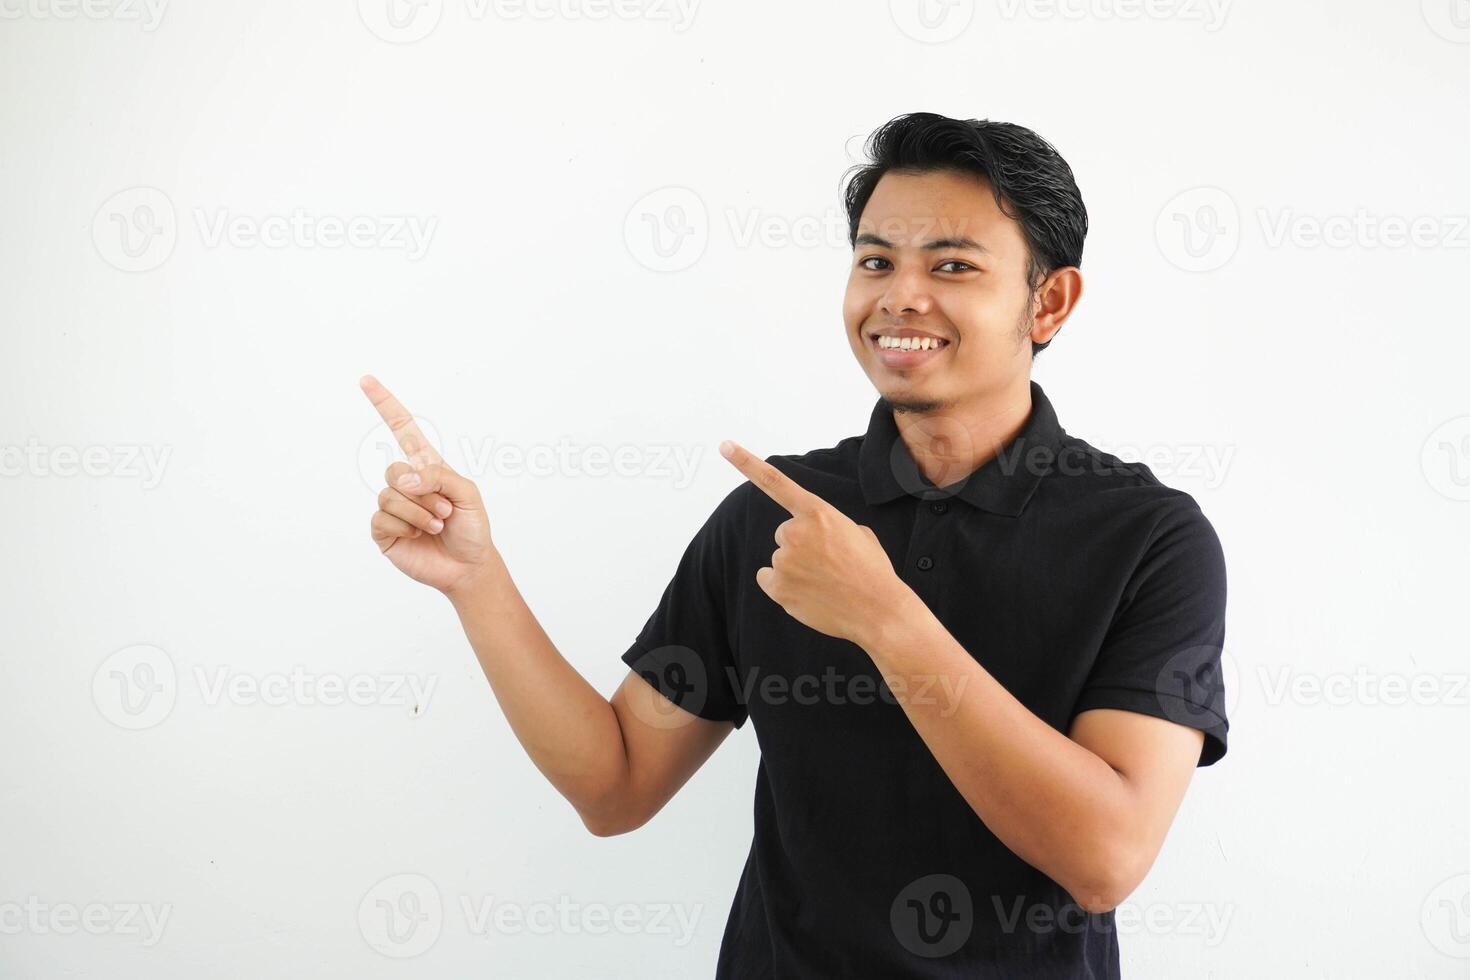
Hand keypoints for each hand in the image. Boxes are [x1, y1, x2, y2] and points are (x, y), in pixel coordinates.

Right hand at [361, 375, 495, 596]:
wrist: (468, 565)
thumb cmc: (472, 527)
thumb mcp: (467, 493)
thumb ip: (438, 476)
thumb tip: (405, 478)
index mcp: (426, 467)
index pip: (402, 429)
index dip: (385, 404)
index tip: (366, 380)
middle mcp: (405, 483)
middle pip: (394, 469)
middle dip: (424, 492)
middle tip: (444, 510)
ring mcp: (392, 507)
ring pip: (390, 496)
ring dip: (419, 512)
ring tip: (437, 525)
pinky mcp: (383, 531)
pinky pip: (382, 518)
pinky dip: (406, 527)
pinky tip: (419, 536)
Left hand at [719, 438, 913, 647]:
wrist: (878, 611)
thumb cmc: (872, 572)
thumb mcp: (858, 534)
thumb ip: (830, 526)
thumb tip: (818, 538)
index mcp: (818, 513)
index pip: (775, 482)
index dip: (746, 463)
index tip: (725, 446)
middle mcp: (795, 532)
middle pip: (785, 534)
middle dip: (801, 545)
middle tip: (829, 563)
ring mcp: (784, 561)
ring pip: (780, 559)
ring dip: (796, 568)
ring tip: (825, 581)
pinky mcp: (777, 587)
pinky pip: (769, 579)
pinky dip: (783, 587)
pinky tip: (808, 593)